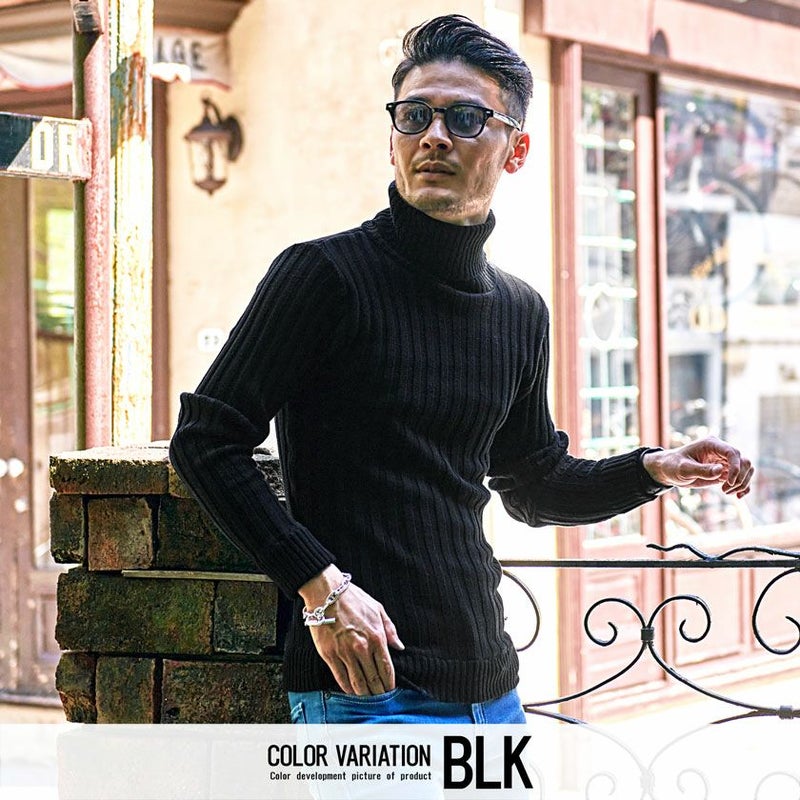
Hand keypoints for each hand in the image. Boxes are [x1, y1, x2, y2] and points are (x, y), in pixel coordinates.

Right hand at [298, 566, 404, 695]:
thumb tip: (399, 646)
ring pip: (358, 682)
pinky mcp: (329, 654)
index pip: (386, 668)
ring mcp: (345, 652)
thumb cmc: (353, 599)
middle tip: (381, 700)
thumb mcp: (377, 609)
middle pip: (373, 678)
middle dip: (378, 691)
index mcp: (376, 637)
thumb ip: (390, 629)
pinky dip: (347, 688)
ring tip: (368, 700)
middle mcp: (362, 648)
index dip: (389, 683)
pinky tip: (351, 692)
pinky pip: (340, 677)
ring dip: (364, 694)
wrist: (326, 593)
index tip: (391, 690)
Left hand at [643, 436, 753, 497]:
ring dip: (742, 483)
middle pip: (744, 461)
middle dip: (739, 477)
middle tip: (725, 490)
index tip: (729, 482)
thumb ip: (701, 470)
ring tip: (727, 492)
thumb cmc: (673, 466)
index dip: (735, 467)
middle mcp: (720, 450)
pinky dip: (744, 486)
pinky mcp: (724, 471)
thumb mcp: (683, 469)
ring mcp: (724, 461)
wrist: (669, 470)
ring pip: (746, 469)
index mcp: (711, 444)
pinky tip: (738, 496)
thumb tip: (721, 470)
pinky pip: (741, 477)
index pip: (732, 452)